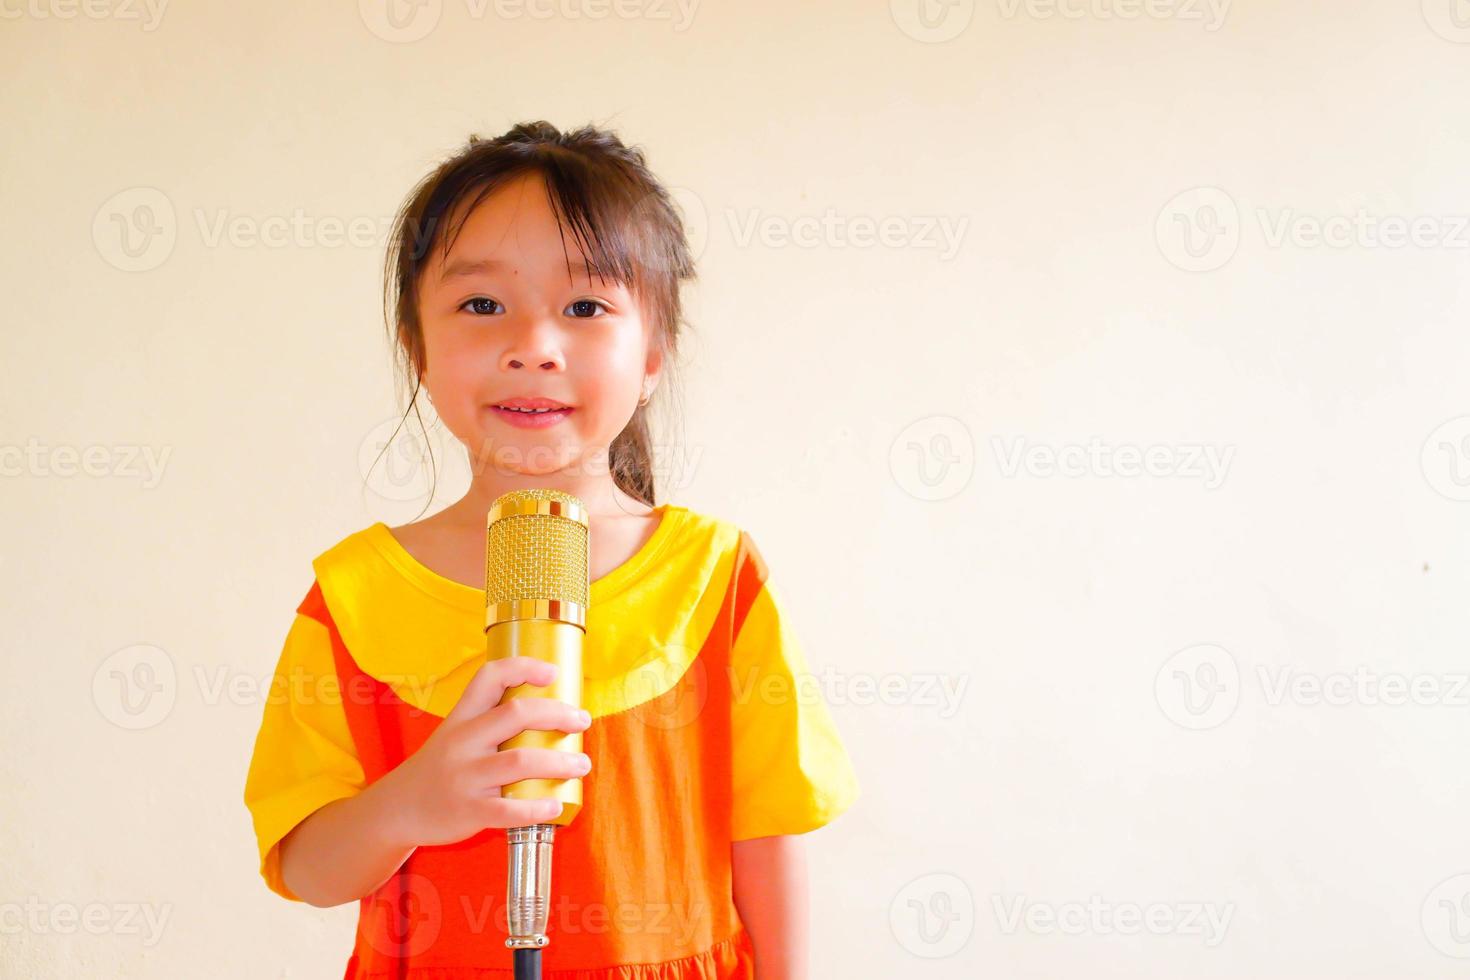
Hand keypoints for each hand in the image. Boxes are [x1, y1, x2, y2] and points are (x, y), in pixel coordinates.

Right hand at [382, 656, 590, 846]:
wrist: (398, 809)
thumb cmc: (439, 768)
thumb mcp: (454, 734)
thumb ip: (490, 722)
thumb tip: (549, 713)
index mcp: (461, 717)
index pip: (489, 677)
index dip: (523, 667)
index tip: (553, 672)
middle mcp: (462, 742)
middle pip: (516, 714)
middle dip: (558, 715)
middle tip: (581, 722)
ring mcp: (464, 777)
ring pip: (521, 761)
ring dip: (559, 762)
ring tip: (581, 765)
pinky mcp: (468, 811)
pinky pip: (510, 810)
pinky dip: (538, 809)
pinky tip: (555, 806)